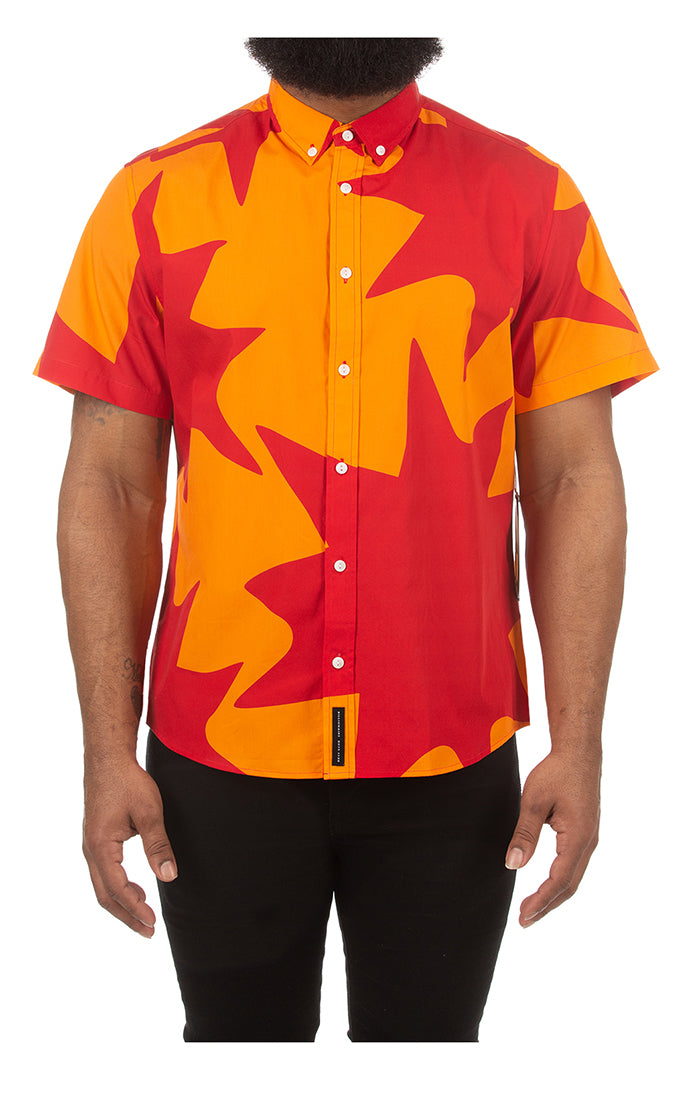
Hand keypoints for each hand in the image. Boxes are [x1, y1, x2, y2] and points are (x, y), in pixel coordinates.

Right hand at [82, 757, 177, 936]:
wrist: (107, 759)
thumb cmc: (128, 782)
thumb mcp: (149, 812)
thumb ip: (158, 846)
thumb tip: (169, 877)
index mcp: (101, 846)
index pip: (116, 889)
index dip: (135, 908)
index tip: (153, 921)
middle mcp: (90, 850)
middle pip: (104, 895)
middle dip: (126, 916)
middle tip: (149, 931)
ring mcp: (90, 846)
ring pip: (102, 886)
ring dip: (122, 903)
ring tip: (145, 915)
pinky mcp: (96, 840)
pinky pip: (103, 873)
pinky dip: (118, 888)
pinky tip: (137, 888)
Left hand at [505, 746, 600, 926]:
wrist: (580, 751)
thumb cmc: (557, 772)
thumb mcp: (534, 801)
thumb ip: (525, 834)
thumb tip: (513, 865)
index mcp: (578, 837)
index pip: (559, 880)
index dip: (541, 900)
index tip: (524, 916)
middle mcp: (588, 842)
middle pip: (569, 885)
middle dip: (547, 905)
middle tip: (525, 921)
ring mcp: (589, 837)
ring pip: (573, 876)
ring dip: (554, 894)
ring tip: (533, 908)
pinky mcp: (586, 831)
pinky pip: (575, 864)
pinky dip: (561, 880)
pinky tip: (548, 883)